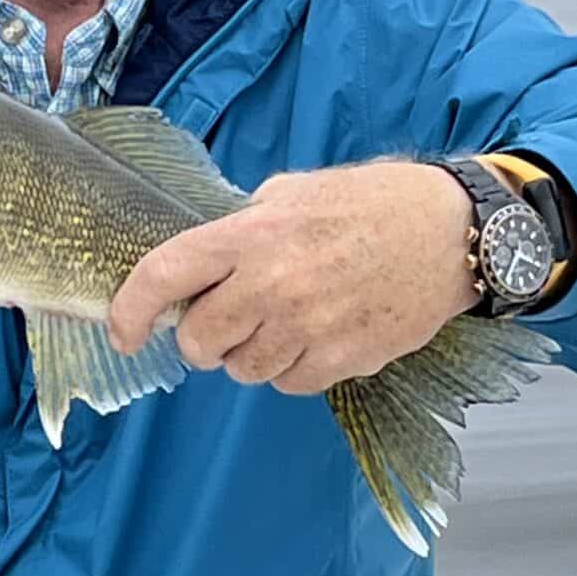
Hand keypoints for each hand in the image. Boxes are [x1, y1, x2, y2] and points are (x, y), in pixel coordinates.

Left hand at [106, 160, 480, 392]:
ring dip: (252, 354)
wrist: (452, 231)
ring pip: (244, 371)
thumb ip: (242, 227)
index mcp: (252, 234)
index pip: (164, 277)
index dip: (130, 311)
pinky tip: (317, 335)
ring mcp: (309, 326)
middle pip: (200, 342)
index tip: (124, 332)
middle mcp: (274, 283)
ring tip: (286, 320)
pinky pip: (290, 384)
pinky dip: (293, 369)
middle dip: (203, 338)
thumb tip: (203, 263)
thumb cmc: (374, 203)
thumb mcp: (295, 192)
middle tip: (227, 319)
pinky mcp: (343, 358)